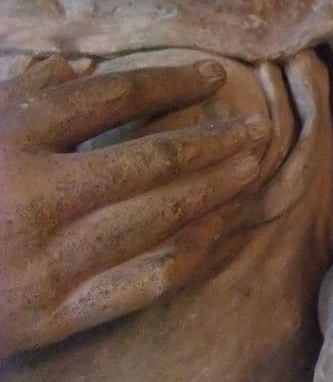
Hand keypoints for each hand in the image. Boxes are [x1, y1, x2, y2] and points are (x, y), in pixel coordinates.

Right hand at [0, 56, 271, 356]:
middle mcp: (35, 196)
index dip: (168, 83)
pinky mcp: (57, 314)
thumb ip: (19, 96)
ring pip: (160, 218)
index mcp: (8, 140)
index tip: (212, 76)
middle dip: (214, 142)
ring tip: (253, 169)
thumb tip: (81, 67)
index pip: (110, 98)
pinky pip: (144, 280)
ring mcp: (50, 259)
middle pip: (152, 160)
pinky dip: (189, 253)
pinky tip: (220, 232)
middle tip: (258, 130)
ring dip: (216, 192)